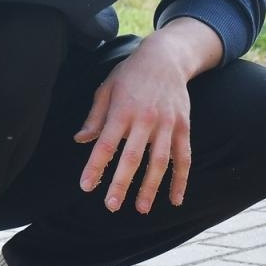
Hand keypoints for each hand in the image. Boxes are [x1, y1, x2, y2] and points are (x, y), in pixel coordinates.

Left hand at [75, 18, 221, 212]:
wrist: (167, 57)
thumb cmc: (130, 74)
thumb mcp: (107, 89)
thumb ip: (95, 117)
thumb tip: (80, 140)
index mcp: (123, 110)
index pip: (107, 143)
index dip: (96, 166)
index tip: (86, 186)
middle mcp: (146, 119)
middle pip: (133, 156)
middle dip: (122, 183)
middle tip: (112, 205)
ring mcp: (168, 124)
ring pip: (160, 161)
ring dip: (151, 187)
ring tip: (141, 208)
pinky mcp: (184, 127)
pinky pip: (184, 157)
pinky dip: (181, 179)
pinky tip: (176, 199)